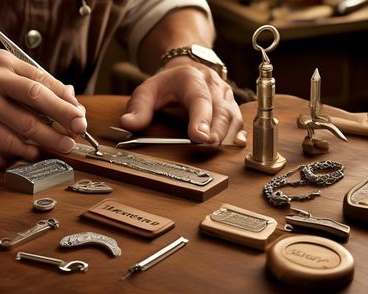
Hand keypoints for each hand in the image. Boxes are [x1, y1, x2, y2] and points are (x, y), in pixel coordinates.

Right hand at [0, 49, 86, 167]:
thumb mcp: (2, 73)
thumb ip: (35, 83)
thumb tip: (72, 101)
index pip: (40, 85)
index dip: (65, 105)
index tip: (80, 118)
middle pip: (32, 110)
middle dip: (59, 127)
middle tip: (75, 138)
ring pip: (18, 138)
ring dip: (41, 146)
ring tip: (54, 148)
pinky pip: (0, 156)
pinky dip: (16, 158)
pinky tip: (24, 154)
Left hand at [119, 56, 245, 146]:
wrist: (187, 69)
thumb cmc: (167, 84)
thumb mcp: (147, 90)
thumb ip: (138, 107)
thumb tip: (129, 124)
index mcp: (192, 79)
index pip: (199, 99)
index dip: (201, 119)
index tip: (199, 137)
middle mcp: (213, 86)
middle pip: (220, 110)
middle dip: (216, 130)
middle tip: (207, 145)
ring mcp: (225, 97)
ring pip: (233, 116)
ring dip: (227, 134)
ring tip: (217, 147)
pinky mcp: (231, 107)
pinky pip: (239, 121)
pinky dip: (239, 133)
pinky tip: (237, 144)